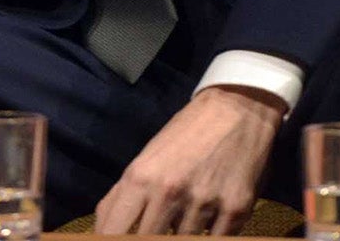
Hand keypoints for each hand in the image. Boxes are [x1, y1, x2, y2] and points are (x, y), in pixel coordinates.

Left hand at [94, 85, 282, 233]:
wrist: (235, 111)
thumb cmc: (184, 136)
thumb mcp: (145, 160)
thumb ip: (121, 196)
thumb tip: (103, 228)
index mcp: (140, 178)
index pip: (114, 230)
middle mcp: (169, 192)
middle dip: (150, 238)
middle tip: (159, 226)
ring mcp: (203, 204)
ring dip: (183, 236)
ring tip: (185, 214)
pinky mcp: (236, 212)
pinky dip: (211, 235)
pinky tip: (209, 219)